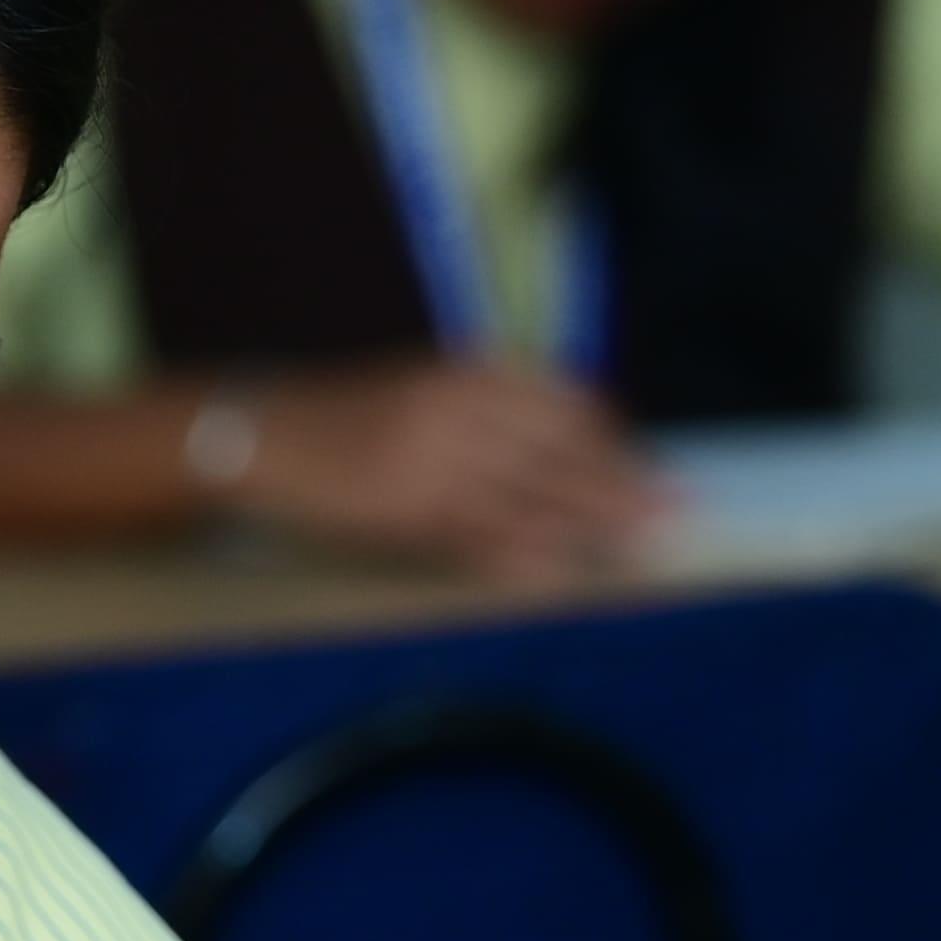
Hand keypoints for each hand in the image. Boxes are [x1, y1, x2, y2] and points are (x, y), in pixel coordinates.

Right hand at [223, 363, 671, 579]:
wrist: (259, 434)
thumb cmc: (342, 415)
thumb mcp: (420, 385)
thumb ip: (485, 406)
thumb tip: (559, 439)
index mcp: (465, 370)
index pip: (565, 400)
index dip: (611, 437)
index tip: (643, 463)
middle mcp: (460, 408)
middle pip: (565, 449)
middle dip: (626, 481)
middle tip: (681, 508)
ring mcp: (436, 461)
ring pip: (537, 495)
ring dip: (597, 521)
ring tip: (647, 543)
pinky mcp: (409, 510)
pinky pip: (485, 535)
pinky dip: (530, 553)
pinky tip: (566, 569)